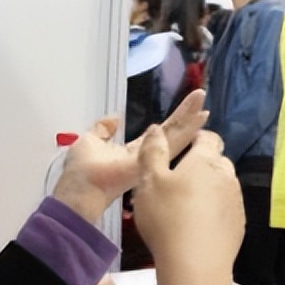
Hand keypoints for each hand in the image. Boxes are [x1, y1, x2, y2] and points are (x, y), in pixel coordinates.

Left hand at [52, 90, 208, 223]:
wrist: (80, 188)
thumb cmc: (82, 170)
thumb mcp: (91, 140)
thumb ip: (103, 129)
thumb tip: (114, 118)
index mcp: (136, 151)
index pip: (160, 132)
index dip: (172, 119)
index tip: (184, 106)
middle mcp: (149, 154)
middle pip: (173, 131)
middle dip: (187, 114)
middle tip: (201, 96)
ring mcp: (154, 158)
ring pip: (178, 135)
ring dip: (192, 119)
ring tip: (204, 103)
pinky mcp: (155, 159)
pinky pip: (175, 141)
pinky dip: (190, 128)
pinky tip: (201, 118)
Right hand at [132, 127, 242, 284]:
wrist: (195, 264)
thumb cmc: (167, 217)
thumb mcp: (149, 182)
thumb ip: (153, 152)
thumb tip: (157, 129)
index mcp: (206, 161)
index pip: (209, 137)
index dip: (196, 138)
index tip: (182, 148)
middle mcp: (227, 176)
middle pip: (217, 162)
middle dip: (201, 165)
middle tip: (177, 180)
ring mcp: (236, 201)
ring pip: (223, 186)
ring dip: (208, 189)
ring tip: (185, 205)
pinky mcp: (239, 223)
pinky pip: (226, 208)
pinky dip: (214, 210)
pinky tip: (198, 225)